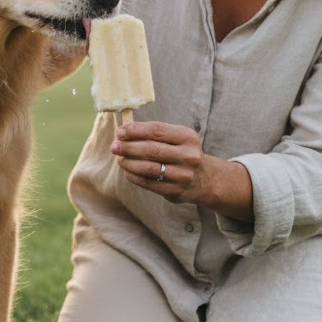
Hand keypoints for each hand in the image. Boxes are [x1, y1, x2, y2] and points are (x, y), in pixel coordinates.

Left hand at [111, 121, 253, 221]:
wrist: (206, 179)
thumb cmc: (183, 152)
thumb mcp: (178, 138)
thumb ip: (154, 134)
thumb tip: (124, 132)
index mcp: (188, 137)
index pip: (157, 130)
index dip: (135, 130)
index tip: (120, 132)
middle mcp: (188, 156)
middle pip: (151, 150)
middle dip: (128, 147)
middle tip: (114, 146)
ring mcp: (183, 175)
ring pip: (148, 169)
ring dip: (129, 163)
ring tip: (120, 159)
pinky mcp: (176, 191)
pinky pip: (149, 183)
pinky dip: (134, 176)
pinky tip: (127, 171)